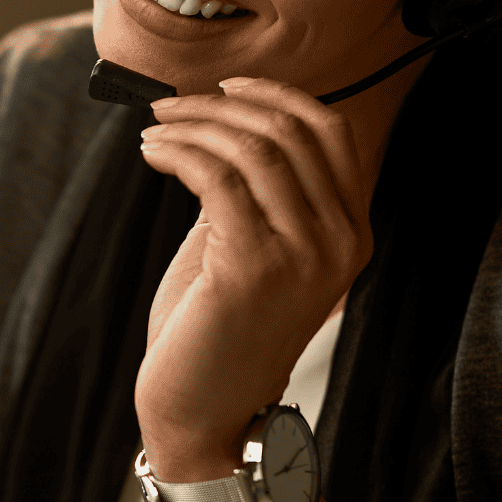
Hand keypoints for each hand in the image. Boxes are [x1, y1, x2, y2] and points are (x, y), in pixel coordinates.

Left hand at [134, 77, 372, 479]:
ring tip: (153, 132)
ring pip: (252, 147)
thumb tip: (218, 123)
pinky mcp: (255, 268)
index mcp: (350, 232)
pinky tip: (152, 154)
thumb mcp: (250, 247)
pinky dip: (177, 151)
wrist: (208, 414)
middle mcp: (340, 241)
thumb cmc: (219, 330)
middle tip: (169, 106)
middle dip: (219, 105)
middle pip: (288, 130)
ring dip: (191, 125)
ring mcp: (304, 256)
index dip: (276, 94)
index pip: (330, 131)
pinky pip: (217, 177)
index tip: (224, 86)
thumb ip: (253, 191)